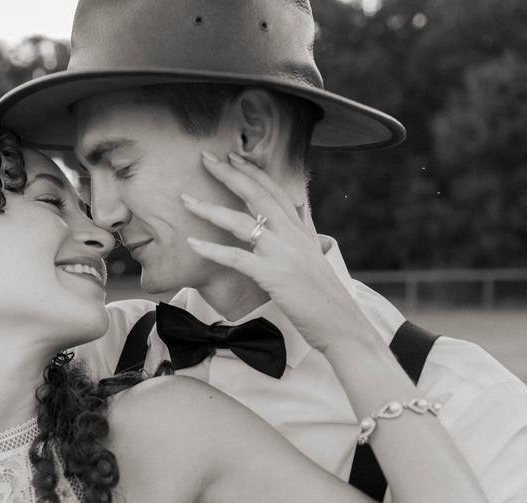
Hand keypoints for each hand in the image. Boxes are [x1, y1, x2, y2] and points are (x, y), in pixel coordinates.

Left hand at [183, 151, 375, 356]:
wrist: (340, 323)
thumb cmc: (324, 294)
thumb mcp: (316, 253)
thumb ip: (306, 227)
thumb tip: (300, 206)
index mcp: (300, 229)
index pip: (273, 190)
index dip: (252, 171)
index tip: (233, 155)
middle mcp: (291, 235)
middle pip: (256, 195)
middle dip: (229, 174)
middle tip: (205, 157)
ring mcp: (282, 254)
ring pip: (241, 222)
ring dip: (210, 209)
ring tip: (186, 200)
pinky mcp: (273, 275)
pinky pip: (236, 258)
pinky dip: (212, 250)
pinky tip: (192, 244)